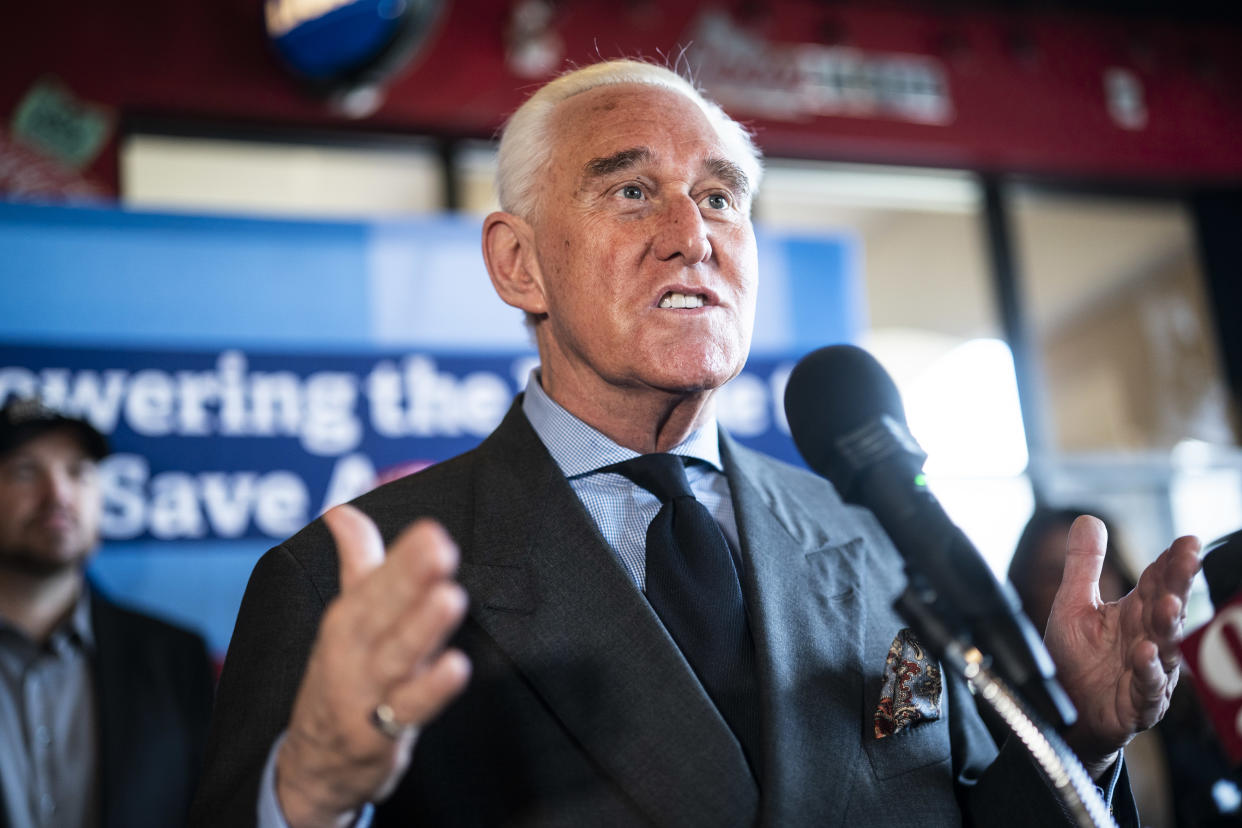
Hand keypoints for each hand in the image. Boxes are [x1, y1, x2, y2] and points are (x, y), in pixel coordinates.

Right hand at [275, 505, 471, 827]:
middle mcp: (352, 653)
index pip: (376, 582)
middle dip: (409, 579)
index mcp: (347, 619)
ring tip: (450, 597)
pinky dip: (430, 690)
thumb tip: (341, 511)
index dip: (403, 557)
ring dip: (422, 628)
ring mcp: (366, 694)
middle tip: (438, 547)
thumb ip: (356, 563)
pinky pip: (409, 710)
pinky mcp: (382, 734)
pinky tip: (456, 666)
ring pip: (396, 656)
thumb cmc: (341, 678)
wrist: (314, 765)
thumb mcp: (345, 619)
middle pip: (382, 611)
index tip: (431, 530)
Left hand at [1043, 515, 1199, 778]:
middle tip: (1188, 558)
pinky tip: (1145, 653)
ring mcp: (1148, 671)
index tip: (1187, 541)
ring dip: (1167, 624)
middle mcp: (1148, 638)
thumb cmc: (1075, 658)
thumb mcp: (1072, 604)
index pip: (1157, 581)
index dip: (1171, 562)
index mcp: (1134, 613)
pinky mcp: (1139, 702)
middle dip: (1179, 583)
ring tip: (1166, 604)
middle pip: (1167, 606)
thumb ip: (1084, 565)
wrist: (1068, 715)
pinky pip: (1147, 686)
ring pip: (1165, 645)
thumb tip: (1088, 517)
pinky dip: (1148, 671)